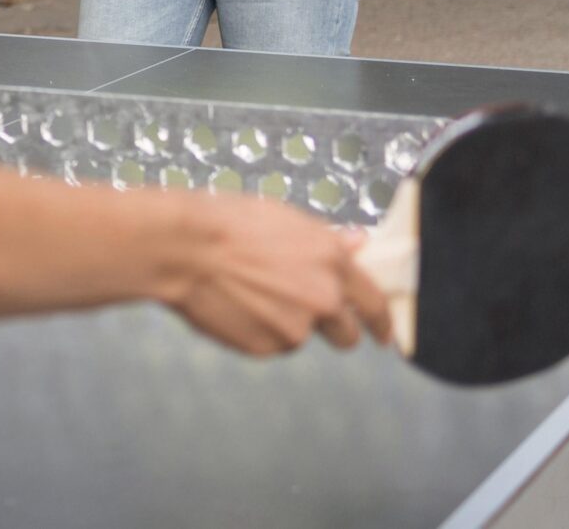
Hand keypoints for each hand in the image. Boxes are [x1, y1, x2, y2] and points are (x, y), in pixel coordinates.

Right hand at [164, 196, 393, 356]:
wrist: (185, 248)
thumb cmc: (230, 222)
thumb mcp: (286, 220)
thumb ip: (328, 241)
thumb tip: (358, 243)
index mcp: (333, 262)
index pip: (374, 303)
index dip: (382, 322)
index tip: (383, 335)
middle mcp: (324, 299)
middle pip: (346, 334)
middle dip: (334, 330)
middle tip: (305, 314)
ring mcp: (296, 328)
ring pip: (300, 336)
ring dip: (286, 324)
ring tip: (249, 294)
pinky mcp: (267, 347)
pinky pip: (270, 344)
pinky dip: (258, 331)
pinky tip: (234, 305)